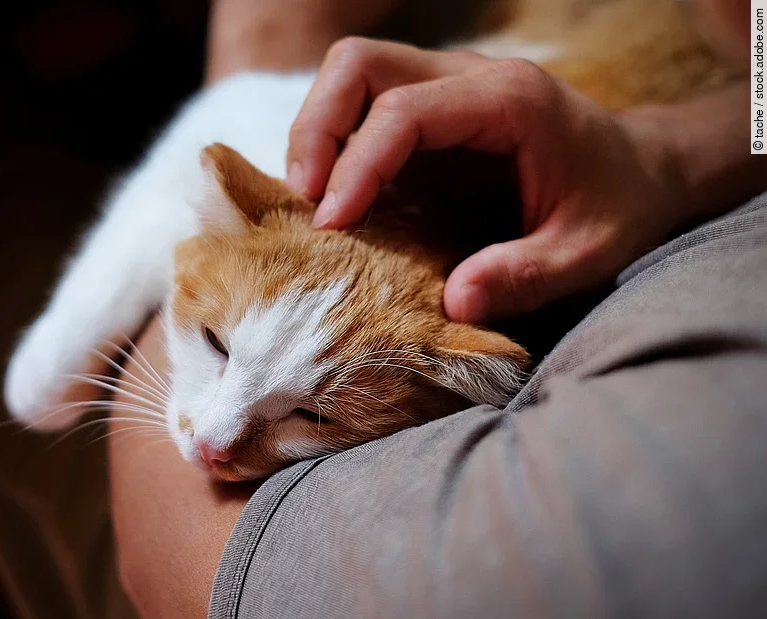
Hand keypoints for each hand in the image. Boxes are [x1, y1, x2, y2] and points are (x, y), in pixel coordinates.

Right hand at [285, 38, 684, 322]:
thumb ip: (526, 275)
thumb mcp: (588, 252)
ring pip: (352, 74)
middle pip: (358, 65)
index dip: (356, 165)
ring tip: (314, 200)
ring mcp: (448, 85)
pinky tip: (340, 196)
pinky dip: (337, 143)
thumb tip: (454, 302)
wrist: (641, 168)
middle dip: (316, 127)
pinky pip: (365, 104)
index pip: (403, 111)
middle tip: (307, 200)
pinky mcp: (433, 107)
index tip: (332, 224)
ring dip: (317, 131)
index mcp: (509, 100)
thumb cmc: (617, 206)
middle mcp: (470, 76)